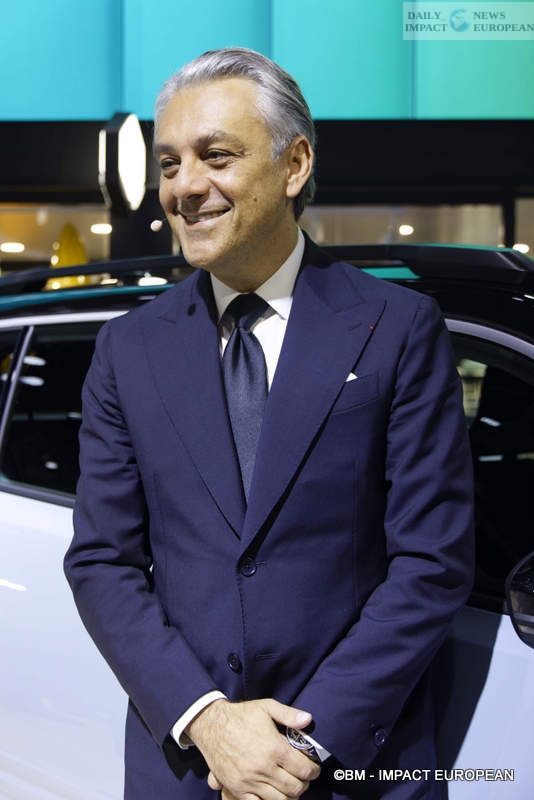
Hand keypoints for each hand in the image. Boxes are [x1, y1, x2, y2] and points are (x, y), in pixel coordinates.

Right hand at [186, 697, 320, 798]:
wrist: (211, 725)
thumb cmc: (241, 715)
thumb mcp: (267, 707)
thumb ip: (289, 714)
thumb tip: (309, 720)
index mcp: (274, 748)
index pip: (304, 769)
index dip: (314, 771)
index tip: (314, 768)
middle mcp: (264, 768)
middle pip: (295, 788)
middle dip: (304, 784)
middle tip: (304, 778)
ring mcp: (250, 781)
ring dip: (290, 796)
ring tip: (291, 786)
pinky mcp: (237, 789)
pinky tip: (273, 793)